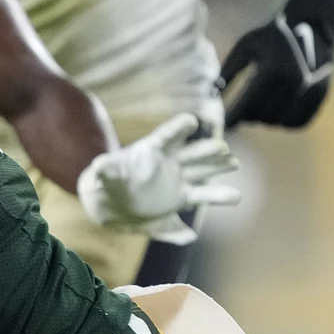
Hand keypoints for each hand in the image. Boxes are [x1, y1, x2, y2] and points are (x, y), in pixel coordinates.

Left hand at [77, 111, 240, 240]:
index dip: (179, 128)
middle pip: (193, 155)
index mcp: (152, 152)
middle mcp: (171, 164)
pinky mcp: (180, 200)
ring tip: (234, 166)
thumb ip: (106, 171)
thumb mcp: (103, 176)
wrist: (111, 204)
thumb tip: (98, 164)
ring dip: (219, 174)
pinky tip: (224, 206)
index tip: (192, 122)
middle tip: (223, 150)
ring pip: (202, 178)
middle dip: (207, 152)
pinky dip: (204, 211)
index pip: (168, 137)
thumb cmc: (108, 183)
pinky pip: (196, 203)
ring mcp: (179, 182)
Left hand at [222, 11, 333, 128]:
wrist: (311, 26)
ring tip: (259, 101)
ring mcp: (310, 91)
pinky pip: (296, 123)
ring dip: (265, 117)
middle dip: (247, 115)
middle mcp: (293, 83)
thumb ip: (227, 71)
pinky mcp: (320, 97)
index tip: (223, 124)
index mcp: (271, 71)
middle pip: (260, 117)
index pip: (247, 107)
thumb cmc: (270, 37)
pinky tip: (276, 107)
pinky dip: (283, 120)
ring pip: (277, 122)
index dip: (233, 118)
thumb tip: (211, 96)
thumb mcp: (244, 47)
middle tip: (241, 106)